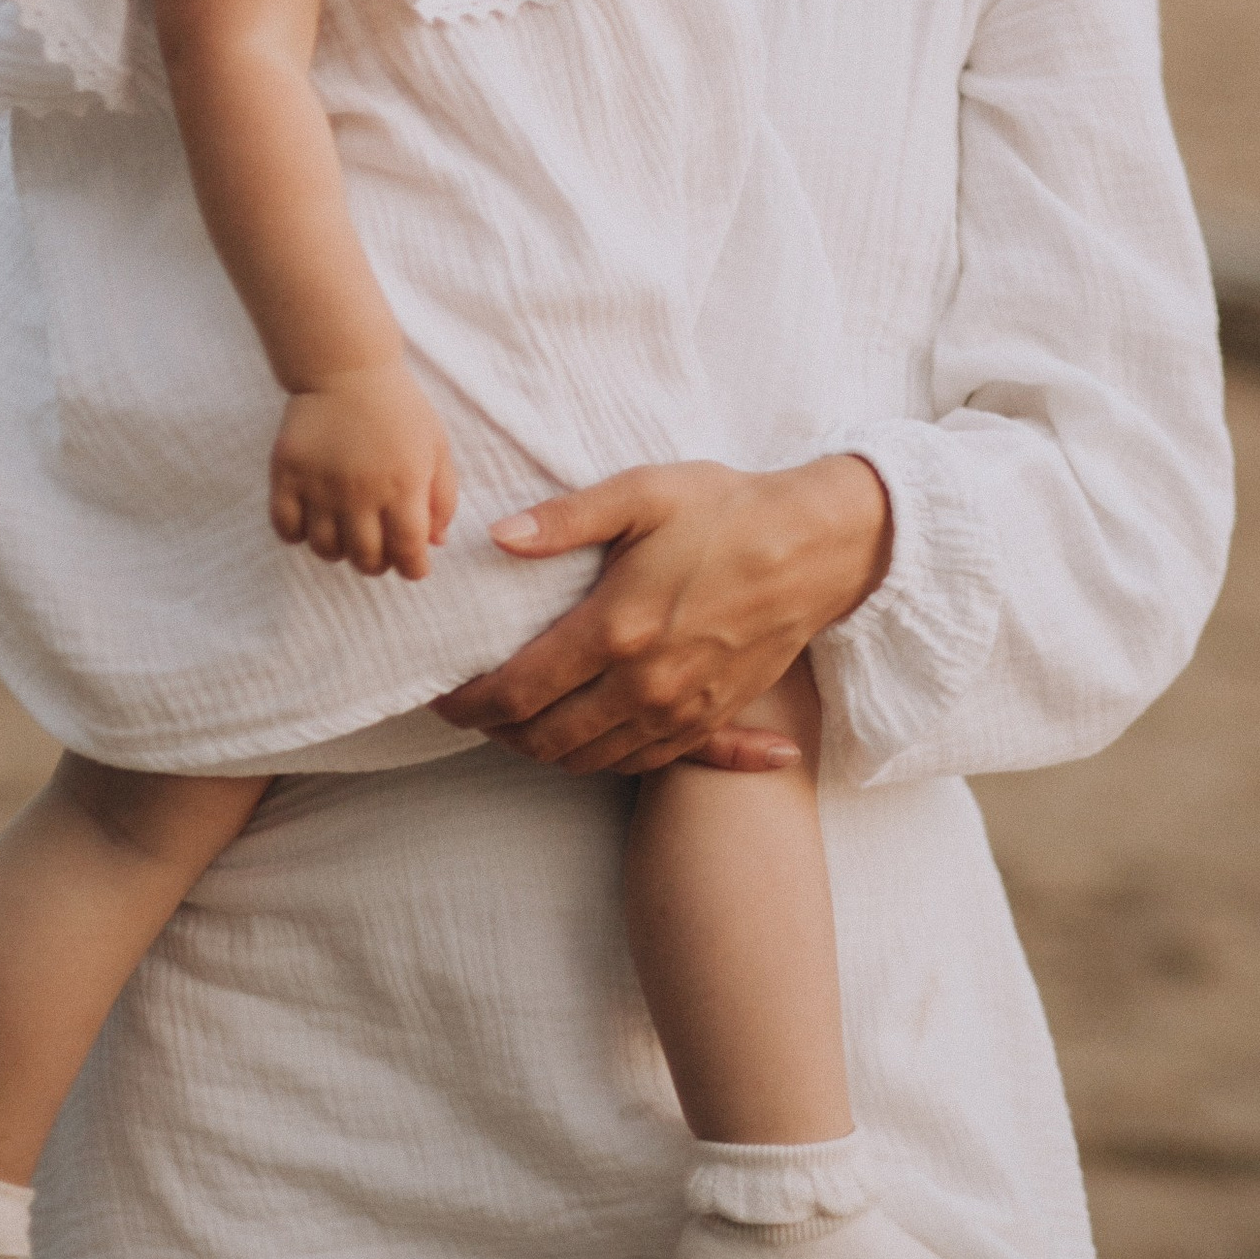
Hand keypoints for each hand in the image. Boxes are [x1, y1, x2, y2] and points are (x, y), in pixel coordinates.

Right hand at [270, 366, 457, 579]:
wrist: (347, 368)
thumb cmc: (399, 409)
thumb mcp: (437, 447)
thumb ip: (442, 498)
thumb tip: (434, 544)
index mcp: (403, 485)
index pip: (409, 552)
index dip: (414, 568)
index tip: (413, 565)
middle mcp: (361, 491)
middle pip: (366, 559)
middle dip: (378, 563)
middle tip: (379, 549)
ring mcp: (320, 484)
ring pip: (326, 550)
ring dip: (340, 551)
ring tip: (346, 532)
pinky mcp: (287, 474)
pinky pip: (286, 528)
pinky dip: (298, 535)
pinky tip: (312, 520)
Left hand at [431, 454, 891, 776]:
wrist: (815, 548)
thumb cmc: (726, 511)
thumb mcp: (642, 492)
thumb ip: (565, 518)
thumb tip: (498, 538)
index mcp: (616, 629)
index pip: (518, 690)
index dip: (469, 702)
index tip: (444, 696)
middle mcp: (644, 685)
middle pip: (544, 739)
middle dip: (495, 732)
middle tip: (472, 710)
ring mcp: (679, 711)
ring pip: (588, 760)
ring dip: (541, 750)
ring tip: (516, 722)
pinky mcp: (709, 720)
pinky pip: (641, 765)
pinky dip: (599, 762)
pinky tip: (582, 743)